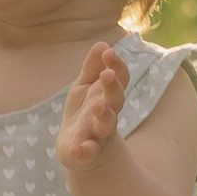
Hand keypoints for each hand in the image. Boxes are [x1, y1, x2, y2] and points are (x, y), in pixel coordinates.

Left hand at [56, 40, 128, 170]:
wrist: (80, 149)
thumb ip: (92, 67)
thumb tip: (102, 43)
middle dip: (113, 87)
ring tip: (97, 107)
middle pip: (116, 100)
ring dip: (103, 116)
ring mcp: (98, 134)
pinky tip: (77, 149)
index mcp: (108, 95)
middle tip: (107, 75)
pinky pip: (87, 152)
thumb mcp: (85, 86)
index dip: (117, 66)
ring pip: (106, 125)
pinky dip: (83, 152)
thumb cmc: (86, 111)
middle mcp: (107, 113)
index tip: (109, 52)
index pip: (119, 78)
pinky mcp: (86, 152)